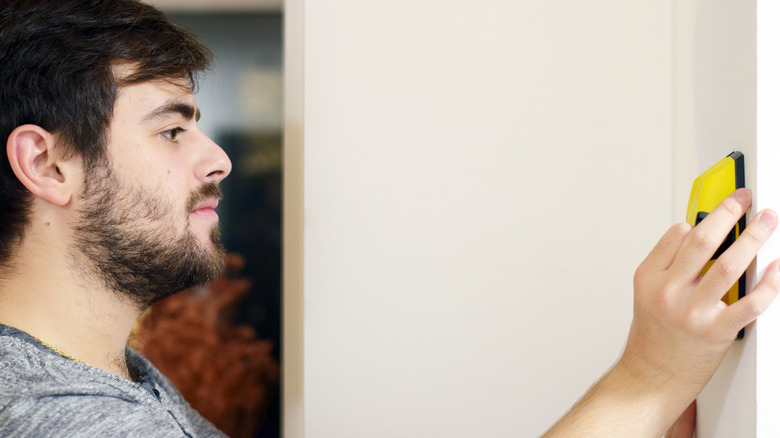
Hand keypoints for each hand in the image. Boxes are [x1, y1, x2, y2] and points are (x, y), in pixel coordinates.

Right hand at [542, 189, 778, 437]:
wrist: (652, 376)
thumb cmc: (653, 336)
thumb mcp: (647, 293)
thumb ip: (668, 264)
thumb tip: (697, 234)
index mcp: (650, 278)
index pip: (677, 235)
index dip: (702, 218)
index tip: (721, 207)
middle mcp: (670, 293)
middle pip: (702, 243)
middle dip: (727, 214)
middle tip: (744, 200)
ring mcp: (694, 312)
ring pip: (728, 266)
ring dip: (752, 239)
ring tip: (766, 222)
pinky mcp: (718, 332)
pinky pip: (750, 304)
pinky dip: (768, 284)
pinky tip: (776, 268)